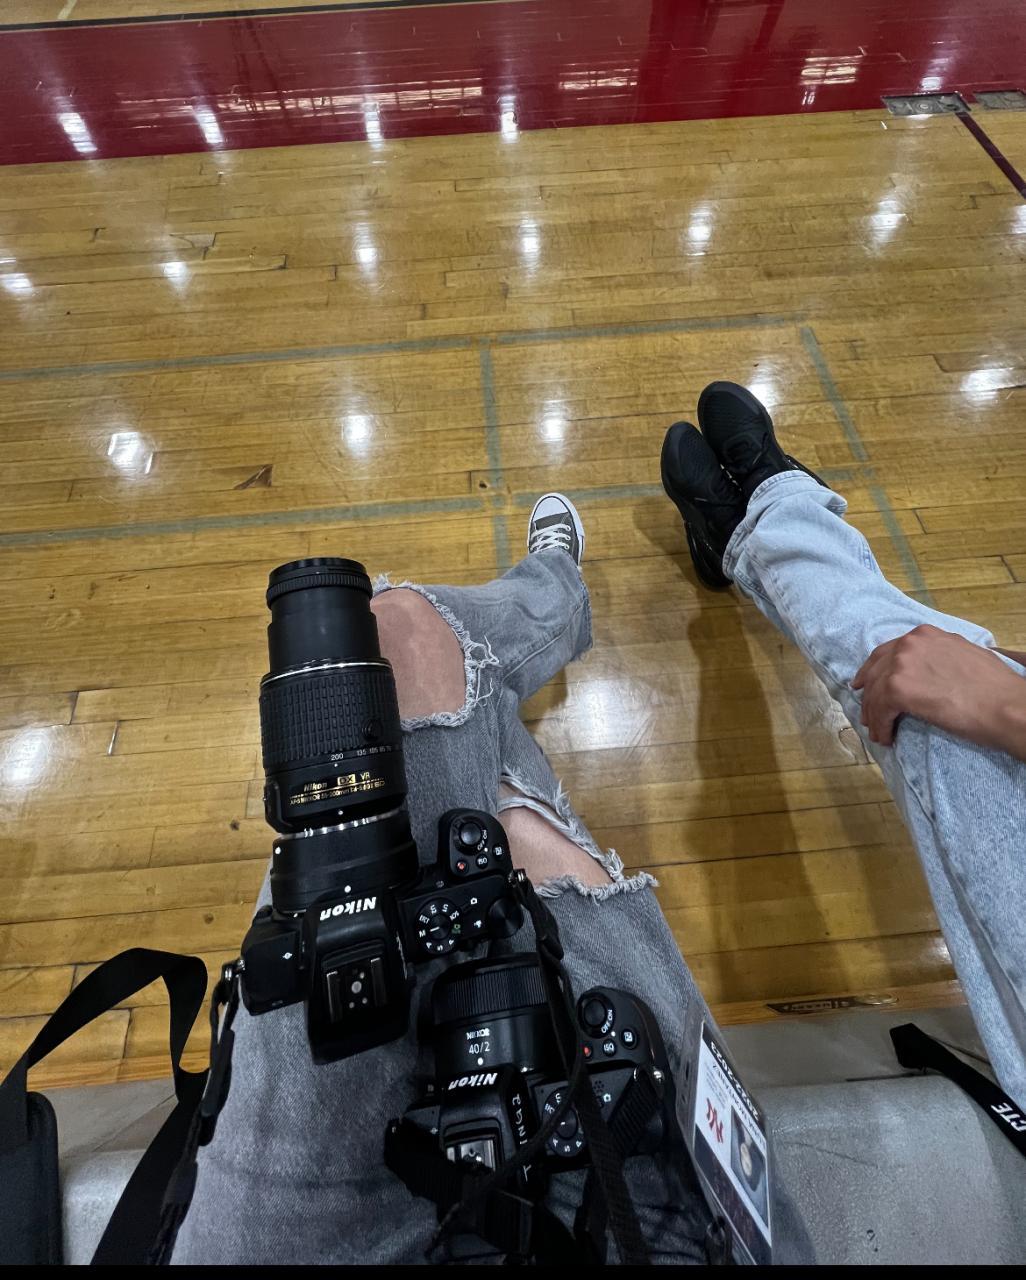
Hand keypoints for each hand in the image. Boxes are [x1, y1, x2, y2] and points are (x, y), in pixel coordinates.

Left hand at [852, 624, 1025, 758]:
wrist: (1005, 705)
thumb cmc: (993, 687)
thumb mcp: (963, 655)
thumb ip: (939, 656)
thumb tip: (927, 669)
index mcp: (924, 634)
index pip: (887, 651)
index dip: (873, 670)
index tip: (865, 684)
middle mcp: (909, 644)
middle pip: (876, 671)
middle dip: (869, 694)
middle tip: (867, 714)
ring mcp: (901, 665)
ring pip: (875, 693)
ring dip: (874, 716)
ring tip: (878, 733)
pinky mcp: (898, 689)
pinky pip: (880, 711)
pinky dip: (881, 727)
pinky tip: (886, 738)